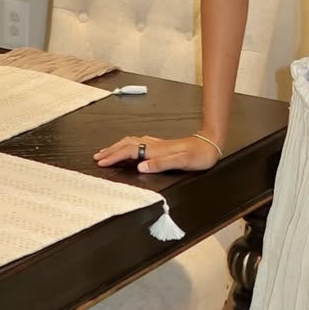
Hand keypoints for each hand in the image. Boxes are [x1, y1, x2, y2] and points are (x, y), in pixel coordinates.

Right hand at [94, 132, 221, 173]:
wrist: (210, 144)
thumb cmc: (198, 155)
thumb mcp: (182, 161)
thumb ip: (161, 164)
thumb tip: (141, 167)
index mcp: (156, 150)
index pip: (130, 151)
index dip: (115, 156)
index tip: (102, 162)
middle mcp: (155, 145)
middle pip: (127, 144)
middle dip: (111, 150)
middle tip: (97, 157)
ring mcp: (158, 144)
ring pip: (132, 142)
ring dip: (118, 146)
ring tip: (107, 152)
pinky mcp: (161, 145)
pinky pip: (138, 143)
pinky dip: (127, 145)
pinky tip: (128, 148)